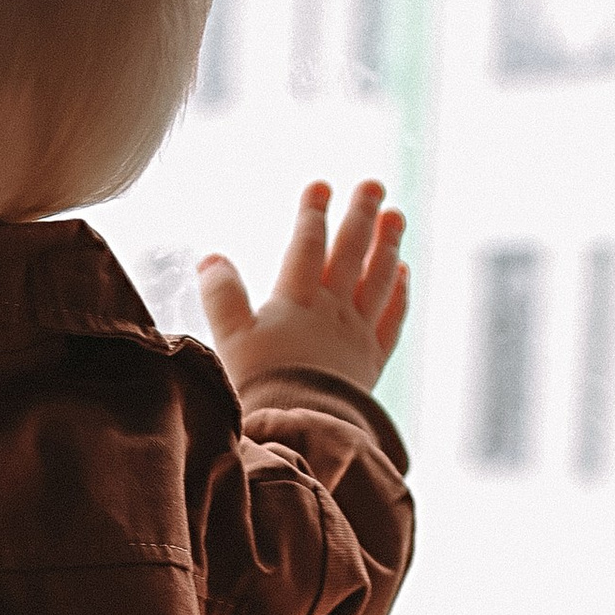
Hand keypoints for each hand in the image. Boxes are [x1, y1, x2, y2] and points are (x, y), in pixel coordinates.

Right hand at [198, 177, 408, 398]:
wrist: (303, 429)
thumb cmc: (262, 386)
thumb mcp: (230, 339)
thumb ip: (221, 296)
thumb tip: (211, 258)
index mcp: (297, 301)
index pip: (308, 244)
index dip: (313, 212)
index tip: (321, 184)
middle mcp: (333, 310)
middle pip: (351, 253)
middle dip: (361, 215)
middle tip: (373, 185)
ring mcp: (357, 335)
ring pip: (379, 279)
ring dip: (388, 245)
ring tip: (395, 216)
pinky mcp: (371, 362)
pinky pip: (391, 320)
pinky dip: (399, 294)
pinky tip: (403, 273)